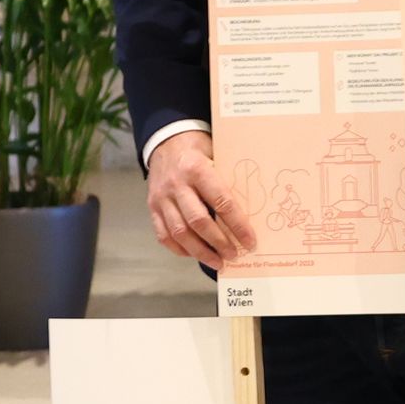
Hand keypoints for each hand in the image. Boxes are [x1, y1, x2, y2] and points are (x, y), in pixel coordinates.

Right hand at [144, 129, 255, 270]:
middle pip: (199, 221)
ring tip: (217, 262)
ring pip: (180, 232)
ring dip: (200, 251)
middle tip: (234, 255)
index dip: (237, 225)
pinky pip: (163, 234)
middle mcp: (176, 184)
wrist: (166, 141)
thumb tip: (252, 212)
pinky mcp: (152, 207)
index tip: (250, 241)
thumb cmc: (200, 150)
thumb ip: (229, 180)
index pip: (221, 202)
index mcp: (197, 169)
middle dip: (219, 243)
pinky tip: (194, 254)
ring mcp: (161, 197)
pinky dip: (180, 249)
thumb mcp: (217, 155)